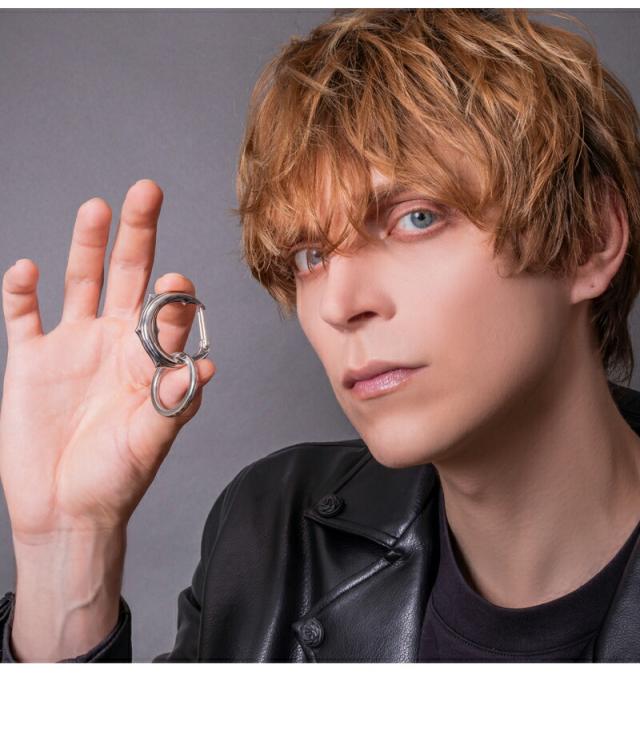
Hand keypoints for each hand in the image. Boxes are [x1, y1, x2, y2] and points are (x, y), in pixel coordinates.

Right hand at [0, 179, 216, 540]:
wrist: (66, 509)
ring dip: (86, 245)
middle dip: (137, 234)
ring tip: (97, 208)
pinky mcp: (31, 360)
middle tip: (147, 191)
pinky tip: (28, 270)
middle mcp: (114, 342)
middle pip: (127, 276)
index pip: (166, 311)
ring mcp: (72, 347)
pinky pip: (22, 316)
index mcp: (149, 358)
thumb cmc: (116, 478)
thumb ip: (174, 402)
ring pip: (80, 282)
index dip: (173, 294)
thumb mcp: (151, 441)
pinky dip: (20, 292)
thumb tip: (208, 365)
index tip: (178, 284)